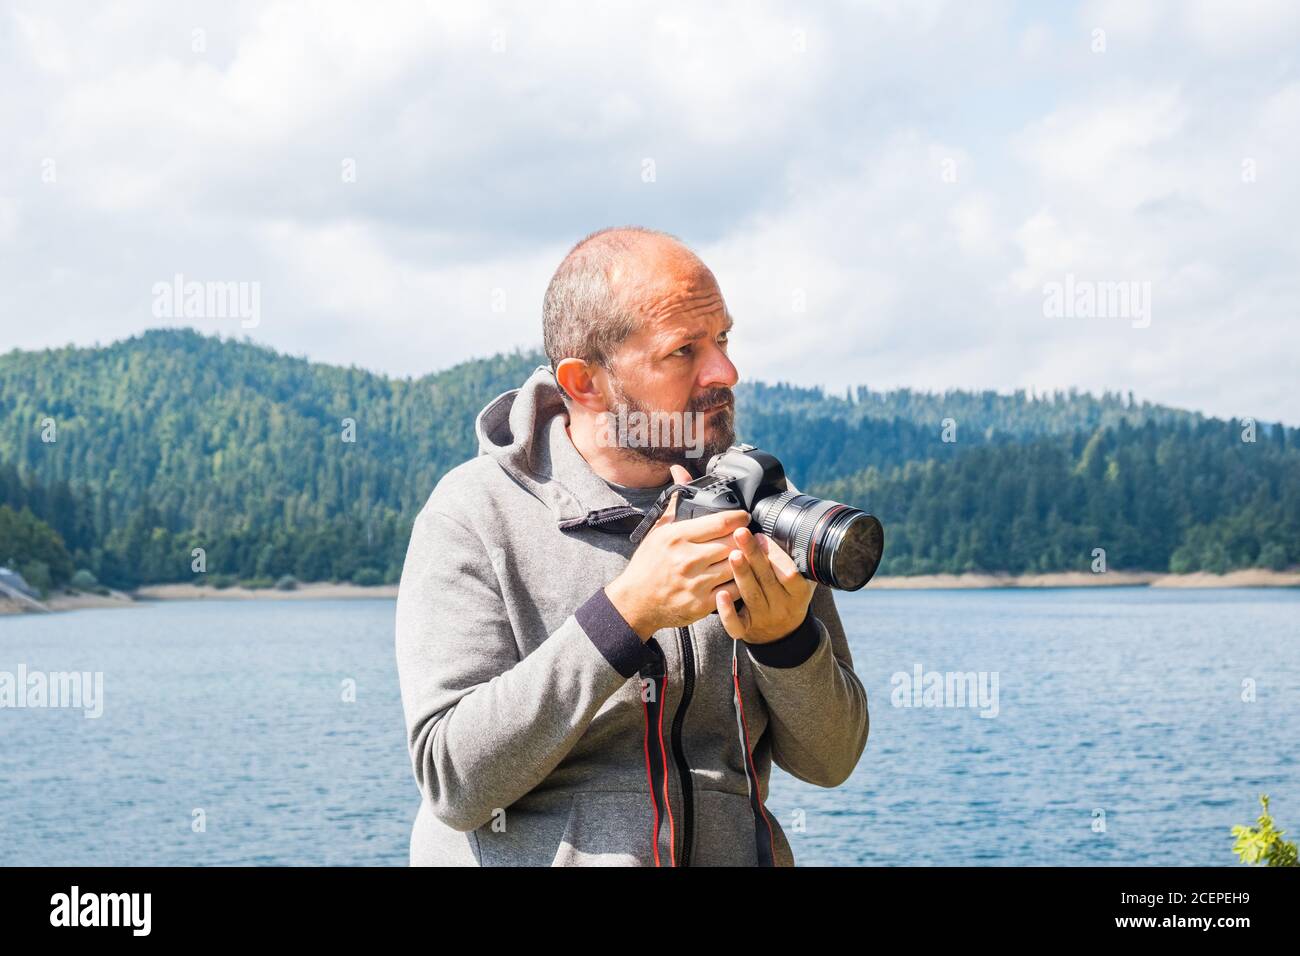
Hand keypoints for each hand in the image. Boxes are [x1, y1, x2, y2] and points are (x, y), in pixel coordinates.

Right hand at [604, 464, 748, 638]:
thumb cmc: (648, 564)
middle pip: (733, 543)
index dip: (740, 518)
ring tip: (753, 554)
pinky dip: (742, 582)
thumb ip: (676, 501)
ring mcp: (696, 583)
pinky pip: (734, 590)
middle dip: (746, 538)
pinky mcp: (702, 604)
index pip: (721, 522)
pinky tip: (744, 577)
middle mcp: (688, 559)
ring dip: (748, 560)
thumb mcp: (659, 530)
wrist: (635, 602)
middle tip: (751, 536)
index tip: (744, 518)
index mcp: (678, 536)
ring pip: (737, 566)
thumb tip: (680, 471)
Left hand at [716, 527, 816, 643]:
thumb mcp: (802, 581)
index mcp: (798, 593)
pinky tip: (720, 594)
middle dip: (754, 555)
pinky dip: (727, 611)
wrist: (783, 635)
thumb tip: (783, 528)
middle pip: (767, 580)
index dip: (776, 555)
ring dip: (741, 574)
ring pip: (751, 595)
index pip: (790, 573)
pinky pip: (736, 624)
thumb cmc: (789, 598)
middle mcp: (782, 606)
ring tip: (732, 554)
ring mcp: (763, 619)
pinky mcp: (746, 629)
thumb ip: (795, 562)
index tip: (761, 535)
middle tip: (741, 534)